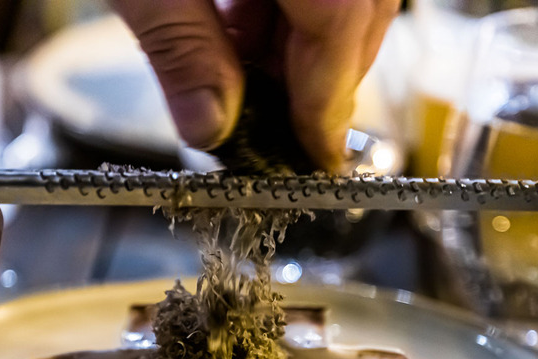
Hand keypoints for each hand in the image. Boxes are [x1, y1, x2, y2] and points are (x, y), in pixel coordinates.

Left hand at [109, 0, 399, 171]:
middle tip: (266, 131)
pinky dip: (284, 8)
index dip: (325, 111)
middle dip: (311, 83)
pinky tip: (237, 24)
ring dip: (293, 46)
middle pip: (357, 20)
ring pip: (344, 0)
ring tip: (234, 73)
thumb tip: (207, 127)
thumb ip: (179, 49)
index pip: (339, 38)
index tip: (316, 163)